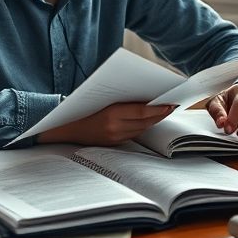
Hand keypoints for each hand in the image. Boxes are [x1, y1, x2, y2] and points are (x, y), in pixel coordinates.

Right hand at [36, 102, 175, 146]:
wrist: (64, 128)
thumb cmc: (81, 108)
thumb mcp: (100, 98)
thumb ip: (120, 99)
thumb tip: (143, 95)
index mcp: (111, 114)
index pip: (142, 111)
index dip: (159, 108)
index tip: (171, 103)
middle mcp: (114, 128)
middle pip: (145, 122)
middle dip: (160, 114)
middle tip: (173, 105)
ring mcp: (114, 137)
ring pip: (142, 129)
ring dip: (154, 120)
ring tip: (165, 111)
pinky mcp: (113, 143)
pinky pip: (134, 134)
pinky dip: (144, 126)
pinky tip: (150, 119)